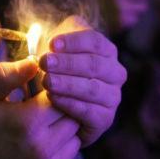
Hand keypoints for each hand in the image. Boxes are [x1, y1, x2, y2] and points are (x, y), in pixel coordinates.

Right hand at [0, 58, 81, 158]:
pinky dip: (62, 148)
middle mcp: (42, 148)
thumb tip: (35, 61)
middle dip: (62, 107)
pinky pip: (70, 156)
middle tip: (42, 107)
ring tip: (42, 125)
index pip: (62, 94)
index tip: (40, 89)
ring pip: (76, 136)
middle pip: (74, 115)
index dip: (53, 89)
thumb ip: (5, 75)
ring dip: (64, 128)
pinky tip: (42, 144)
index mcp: (27, 122)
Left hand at [39, 16, 126, 146]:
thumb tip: (53, 44)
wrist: (53, 106)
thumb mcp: (53, 50)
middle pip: (95, 64)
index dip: (74, 41)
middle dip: (68, 63)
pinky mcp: (105, 118)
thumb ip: (54, 40)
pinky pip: (91, 112)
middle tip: (44, 62)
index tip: (52, 44)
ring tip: (47, 81)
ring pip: (94, 88)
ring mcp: (113, 96)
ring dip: (68, 84)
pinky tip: (53, 98)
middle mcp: (114, 72)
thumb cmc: (53, 71)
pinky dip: (71, 104)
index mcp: (105, 51)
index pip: (95, 41)